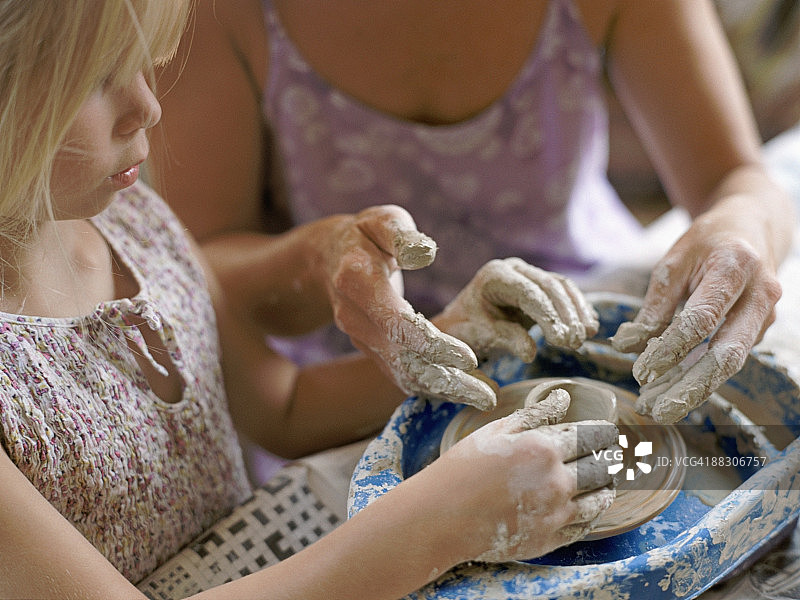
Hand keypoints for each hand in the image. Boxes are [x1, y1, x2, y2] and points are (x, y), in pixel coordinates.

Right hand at [324, 205, 497, 408]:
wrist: (330, 259)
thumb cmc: (367, 235)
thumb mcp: (383, 220)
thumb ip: (402, 235)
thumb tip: (426, 253)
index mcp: (356, 281)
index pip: (396, 322)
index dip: (432, 343)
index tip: (469, 358)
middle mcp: (353, 316)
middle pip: (401, 356)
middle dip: (446, 378)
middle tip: (488, 395)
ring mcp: (359, 337)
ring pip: (401, 373)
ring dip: (442, 390)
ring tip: (484, 399)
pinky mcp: (369, 349)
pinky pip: (400, 374)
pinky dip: (431, 388)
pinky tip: (464, 394)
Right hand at [431, 395, 617, 562]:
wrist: (441, 517)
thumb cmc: (464, 467)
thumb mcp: (497, 430)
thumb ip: (535, 414)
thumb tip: (564, 398)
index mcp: (543, 449)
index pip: (591, 438)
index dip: (605, 433)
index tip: (611, 432)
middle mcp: (556, 481)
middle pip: (601, 467)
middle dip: (609, 458)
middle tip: (612, 453)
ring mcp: (555, 514)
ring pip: (600, 499)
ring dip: (608, 486)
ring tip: (607, 479)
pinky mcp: (550, 539)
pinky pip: (585, 525)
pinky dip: (593, 513)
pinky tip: (590, 505)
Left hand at [433, 258, 598, 364]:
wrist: (462, 322)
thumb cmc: (467, 329)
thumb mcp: (480, 335)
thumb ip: (505, 339)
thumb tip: (530, 352)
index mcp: (495, 276)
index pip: (529, 293)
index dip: (549, 316)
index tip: (563, 340)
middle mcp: (514, 268)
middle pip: (549, 287)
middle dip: (567, 315)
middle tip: (577, 342)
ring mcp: (528, 273)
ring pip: (561, 287)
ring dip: (577, 311)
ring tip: (588, 335)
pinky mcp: (539, 284)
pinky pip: (564, 292)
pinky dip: (578, 308)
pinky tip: (589, 325)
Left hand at [610, 224, 781, 422]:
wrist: (752, 227)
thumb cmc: (707, 243)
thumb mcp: (674, 262)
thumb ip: (654, 305)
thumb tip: (626, 345)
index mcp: (735, 268)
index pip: (701, 319)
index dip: (670, 349)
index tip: (642, 372)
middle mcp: (760, 295)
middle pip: (727, 353)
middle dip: (691, 387)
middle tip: (657, 411)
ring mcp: (766, 315)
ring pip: (730, 363)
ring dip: (694, 389)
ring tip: (657, 408)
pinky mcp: (760, 329)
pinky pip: (729, 358)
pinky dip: (700, 376)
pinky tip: (671, 391)